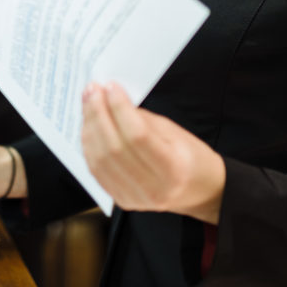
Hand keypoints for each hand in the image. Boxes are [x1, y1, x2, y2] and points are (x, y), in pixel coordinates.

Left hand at [81, 82, 224, 223]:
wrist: (198, 190)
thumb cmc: (190, 157)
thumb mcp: (174, 132)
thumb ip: (141, 119)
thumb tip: (112, 99)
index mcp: (173, 170)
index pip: (138, 136)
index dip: (120, 108)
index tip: (111, 86)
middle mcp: (153, 189)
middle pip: (114, 148)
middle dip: (98, 114)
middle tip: (93, 90)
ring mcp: (135, 198)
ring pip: (100, 159)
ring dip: (89, 126)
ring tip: (88, 102)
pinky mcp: (121, 200)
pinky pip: (95, 170)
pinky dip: (88, 144)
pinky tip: (88, 124)